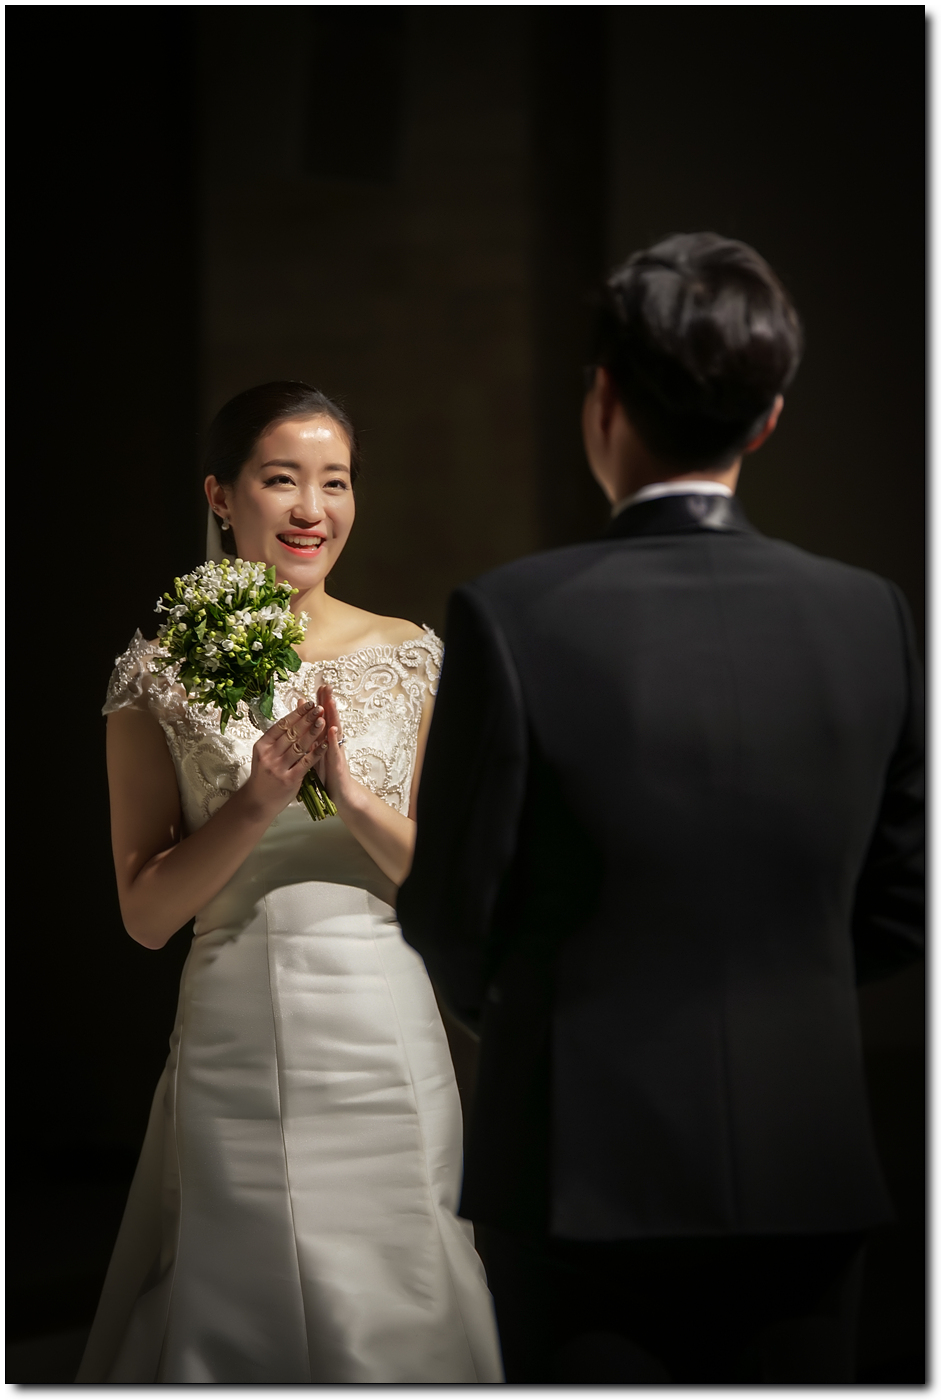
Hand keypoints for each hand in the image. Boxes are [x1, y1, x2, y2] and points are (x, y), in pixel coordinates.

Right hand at [241, 698, 324, 819]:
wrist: (258, 801)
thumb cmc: (264, 775)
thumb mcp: (264, 754)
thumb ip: (276, 738)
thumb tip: (292, 717)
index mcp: (262, 745)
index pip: (281, 725)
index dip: (297, 713)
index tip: (309, 704)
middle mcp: (269, 755)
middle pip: (291, 733)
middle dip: (307, 719)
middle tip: (320, 708)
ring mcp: (279, 768)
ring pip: (299, 745)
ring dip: (313, 732)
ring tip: (323, 720)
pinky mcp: (289, 779)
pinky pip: (305, 762)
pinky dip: (317, 752)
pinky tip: (325, 744)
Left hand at [314, 683, 355, 807]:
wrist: (339, 793)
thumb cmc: (326, 773)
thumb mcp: (316, 752)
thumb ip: (311, 736)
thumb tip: (303, 721)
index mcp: (326, 738)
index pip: (323, 716)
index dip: (322, 701)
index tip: (320, 685)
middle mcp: (333, 742)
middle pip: (330, 718)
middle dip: (328, 701)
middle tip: (327, 685)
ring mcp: (336, 751)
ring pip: (335, 730)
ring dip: (333, 715)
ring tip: (330, 701)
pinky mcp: (338, 763)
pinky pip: (335, 750)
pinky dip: (333, 740)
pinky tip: (332, 730)